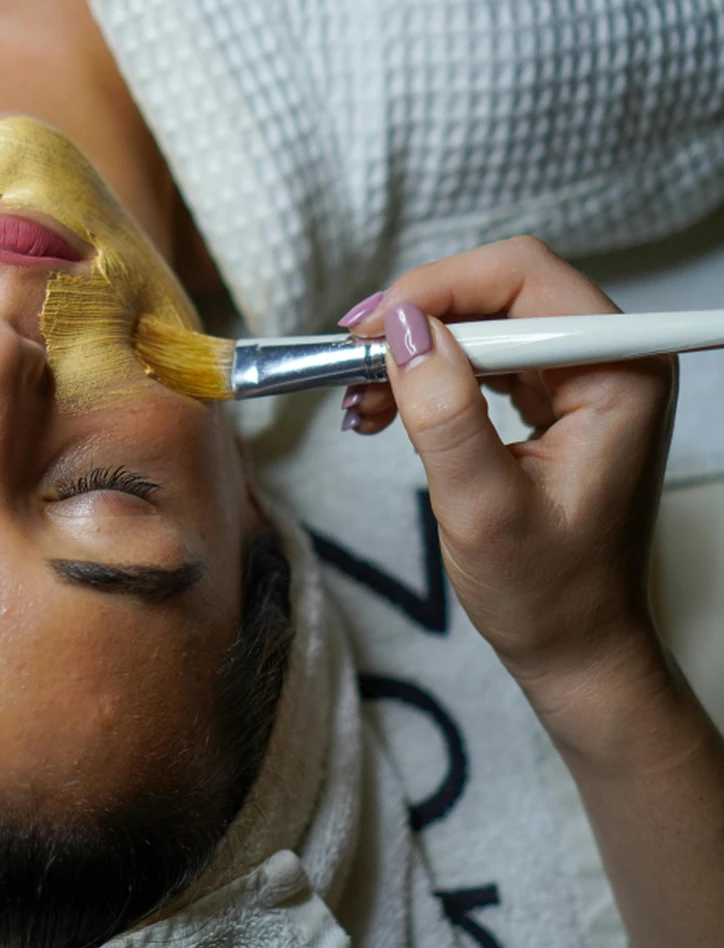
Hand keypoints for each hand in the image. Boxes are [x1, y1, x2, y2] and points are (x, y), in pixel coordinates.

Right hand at [338, 237, 677, 761]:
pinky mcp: (554, 402)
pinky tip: (383, 407)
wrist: (575, 648)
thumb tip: (400, 326)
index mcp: (619, 375)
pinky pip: (482, 360)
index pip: (525, 279)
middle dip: (417, 319)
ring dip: (413, 350)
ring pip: (483, 322)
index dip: (438, 290)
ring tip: (358, 399)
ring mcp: (581, 380)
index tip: (367, 332)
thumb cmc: (547, 594)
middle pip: (500, 291)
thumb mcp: (483, 508)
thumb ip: (445, 413)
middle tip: (348, 358)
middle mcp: (610, 361)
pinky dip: (427, 376)